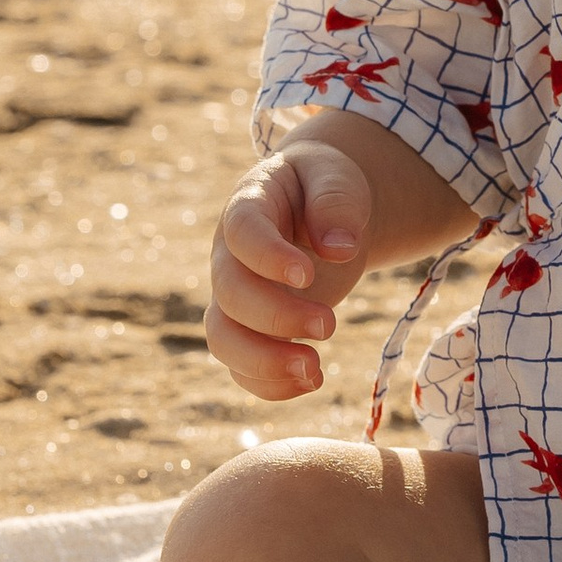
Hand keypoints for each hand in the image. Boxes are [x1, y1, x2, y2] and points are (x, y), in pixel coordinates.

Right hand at [205, 140, 376, 401]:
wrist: (318, 206)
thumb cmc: (323, 185)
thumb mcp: (335, 177)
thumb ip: (336, 203)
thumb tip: (339, 250)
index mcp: (248, 206)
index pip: (241, 232)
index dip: (266, 257)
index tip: (308, 275)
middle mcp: (230, 255)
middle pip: (230, 294)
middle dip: (277, 317)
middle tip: (330, 324)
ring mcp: (234, 296)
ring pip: (222, 339)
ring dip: (264, 363)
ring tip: (315, 372)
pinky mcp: (249, 329)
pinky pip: (241, 367)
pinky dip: (270, 385)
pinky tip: (313, 380)